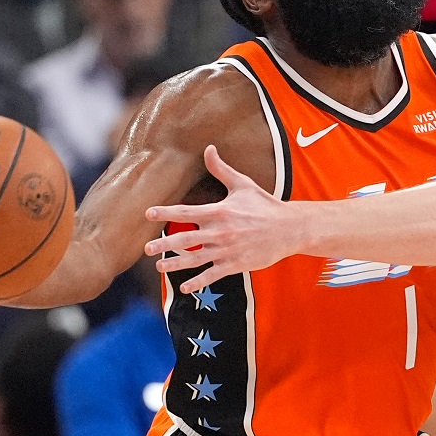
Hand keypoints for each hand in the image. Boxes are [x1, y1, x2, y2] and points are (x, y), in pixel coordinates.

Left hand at [143, 145, 298, 291]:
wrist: (289, 228)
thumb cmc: (265, 205)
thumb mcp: (243, 185)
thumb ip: (221, 169)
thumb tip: (209, 148)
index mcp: (219, 212)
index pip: (186, 212)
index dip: (166, 212)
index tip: (148, 213)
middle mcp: (220, 232)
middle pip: (185, 240)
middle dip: (164, 245)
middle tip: (147, 249)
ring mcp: (227, 250)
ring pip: (195, 260)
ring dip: (175, 264)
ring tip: (160, 267)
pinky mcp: (236, 264)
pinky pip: (212, 275)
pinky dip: (198, 282)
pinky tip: (185, 288)